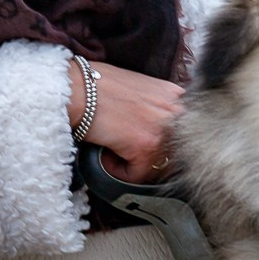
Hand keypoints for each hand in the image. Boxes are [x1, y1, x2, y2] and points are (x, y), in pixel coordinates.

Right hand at [68, 58, 182, 183]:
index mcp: (175, 96)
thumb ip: (156, 105)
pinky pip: (137, 175)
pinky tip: (106, 155)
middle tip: (126, 150)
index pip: (180, 133)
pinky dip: (118, 171)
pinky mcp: (146, 147)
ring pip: (156, 166)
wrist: (78, 88)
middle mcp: (175, 112)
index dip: (158, 142)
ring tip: (113, 151)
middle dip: (149, 155)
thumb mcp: (140, 87)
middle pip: (172, 152)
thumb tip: (153, 125)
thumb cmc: (98, 84)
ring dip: (134, 164)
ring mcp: (163, 130)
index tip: (141, 142)